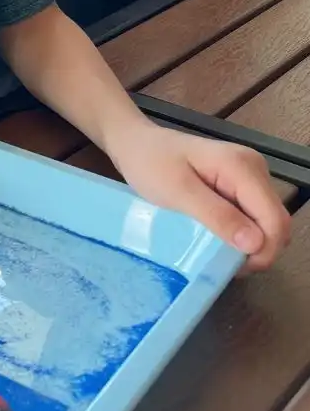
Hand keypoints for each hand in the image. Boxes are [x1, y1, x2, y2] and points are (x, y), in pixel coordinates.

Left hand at [109, 121, 289, 271]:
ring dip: (250, 244)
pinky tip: (218, 239)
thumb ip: (218, 216)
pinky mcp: (240, 183)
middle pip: (276, 222)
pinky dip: (242, 233)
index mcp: (242, 167)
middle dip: (258, 250)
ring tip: (217, 253)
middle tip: (222, 264)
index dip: (263, 250)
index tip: (233, 267)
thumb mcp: (178, 193)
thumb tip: (256, 244)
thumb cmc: (150, 164)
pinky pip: (253, 216)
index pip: (274, 218)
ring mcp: (250, 175)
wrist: (135, 143)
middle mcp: (255, 169)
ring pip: (267, 222)